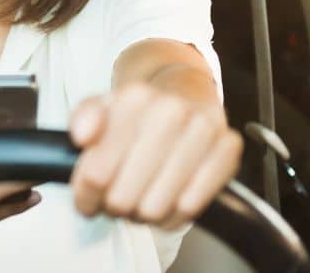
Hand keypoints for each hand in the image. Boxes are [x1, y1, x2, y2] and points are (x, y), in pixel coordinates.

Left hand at [68, 82, 241, 229]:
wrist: (184, 92)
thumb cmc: (138, 111)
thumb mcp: (100, 107)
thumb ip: (83, 118)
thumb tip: (81, 135)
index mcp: (133, 99)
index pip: (97, 173)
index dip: (86, 196)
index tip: (86, 201)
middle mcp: (170, 111)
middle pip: (124, 197)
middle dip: (113, 207)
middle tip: (116, 200)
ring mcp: (203, 129)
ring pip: (155, 208)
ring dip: (141, 215)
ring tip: (139, 201)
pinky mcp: (228, 148)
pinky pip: (191, 207)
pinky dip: (173, 216)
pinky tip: (166, 204)